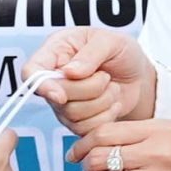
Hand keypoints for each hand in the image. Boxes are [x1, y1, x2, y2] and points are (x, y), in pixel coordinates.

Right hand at [27, 27, 154, 136]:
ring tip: (111, 87)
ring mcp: (63, 103)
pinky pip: (85, 129)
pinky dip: (106, 116)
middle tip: (105, 76)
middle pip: (56, 97)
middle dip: (89, 89)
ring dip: (101, 101)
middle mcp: (54, 79)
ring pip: (72, 114)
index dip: (41, 86)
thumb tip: (70, 73)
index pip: (31, 72)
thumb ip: (90, 54)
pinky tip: (112, 103)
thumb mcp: (111, 41)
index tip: (61, 95)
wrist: (139, 76)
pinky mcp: (77, 122)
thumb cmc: (121, 52)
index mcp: (55, 51)